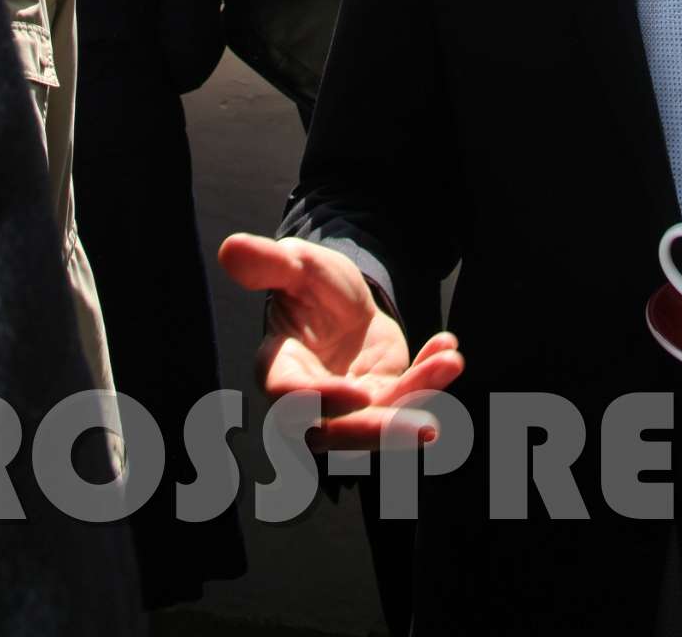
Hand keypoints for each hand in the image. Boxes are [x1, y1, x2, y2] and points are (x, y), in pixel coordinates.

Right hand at [218, 233, 464, 449]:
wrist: (338, 298)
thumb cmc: (307, 284)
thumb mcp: (294, 266)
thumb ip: (267, 264)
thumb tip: (230, 248)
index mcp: (280, 371)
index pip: (293, 402)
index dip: (323, 403)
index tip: (361, 395)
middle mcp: (312, 403)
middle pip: (342, 433)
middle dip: (384, 432)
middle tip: (428, 428)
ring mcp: (350, 407)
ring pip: (383, 420)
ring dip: (421, 397)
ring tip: (450, 362)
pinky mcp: (382, 399)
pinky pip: (409, 397)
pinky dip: (431, 376)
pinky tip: (449, 348)